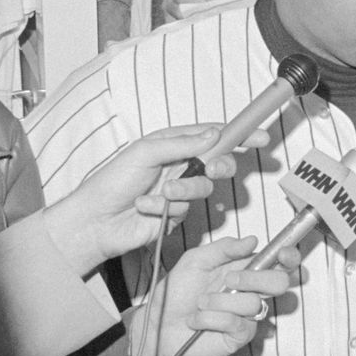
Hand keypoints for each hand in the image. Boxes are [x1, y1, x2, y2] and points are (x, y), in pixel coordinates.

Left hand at [41, 123, 264, 272]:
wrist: (96, 221)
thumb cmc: (111, 182)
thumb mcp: (145, 153)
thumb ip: (182, 143)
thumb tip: (213, 134)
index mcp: (172, 144)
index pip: (212, 135)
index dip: (237, 135)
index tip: (259, 137)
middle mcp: (178, 166)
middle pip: (218, 161)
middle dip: (220, 165)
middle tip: (212, 168)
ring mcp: (179, 191)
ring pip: (204, 187)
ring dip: (185, 190)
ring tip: (162, 194)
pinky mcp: (176, 215)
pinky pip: (187, 209)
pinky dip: (166, 208)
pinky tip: (146, 207)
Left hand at [152, 236, 296, 355]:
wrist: (159, 322)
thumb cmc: (177, 291)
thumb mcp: (196, 260)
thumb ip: (223, 248)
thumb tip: (252, 240)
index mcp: (245, 270)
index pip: (280, 263)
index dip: (289, 258)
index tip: (284, 254)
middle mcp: (251, 292)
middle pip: (279, 283)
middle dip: (254, 279)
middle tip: (228, 280)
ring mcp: (248, 316)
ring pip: (252, 303)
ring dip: (220, 301)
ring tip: (200, 304)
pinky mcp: (239, 336)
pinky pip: (236, 323)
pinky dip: (211, 318)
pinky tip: (197, 321)